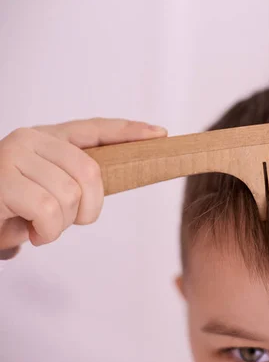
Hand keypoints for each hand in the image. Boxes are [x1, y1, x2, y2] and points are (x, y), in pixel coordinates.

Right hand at [0, 118, 167, 257]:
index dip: (129, 131)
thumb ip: (70, 183)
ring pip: (71, 194)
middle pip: (91, 172)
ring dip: (61, 224)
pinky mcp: (2, 178)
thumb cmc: (6, 209)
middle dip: (89, 207)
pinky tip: (30, 233)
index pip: (95, 129)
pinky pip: (50, 210)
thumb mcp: (43, 192)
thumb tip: (100, 186)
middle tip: (68, 221)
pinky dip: (47, 232)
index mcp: (46, 139)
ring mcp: (14, 154)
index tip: (160, 134)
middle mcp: (31, 139)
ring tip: (39, 228)